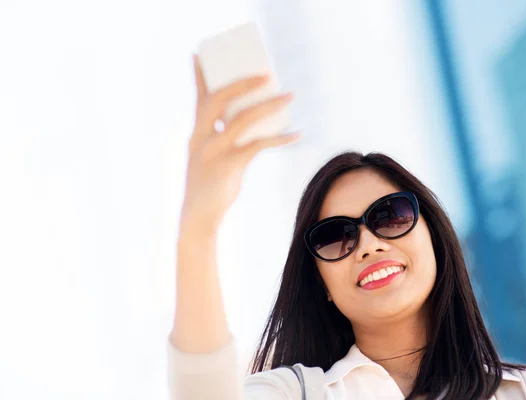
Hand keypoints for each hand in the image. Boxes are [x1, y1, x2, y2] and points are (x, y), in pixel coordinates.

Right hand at [178, 53, 300, 239]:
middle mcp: (201, 137)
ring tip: (290, 96)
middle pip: (221, 99)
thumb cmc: (208, 186)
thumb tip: (252, 123)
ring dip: (270, 105)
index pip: (198, 97)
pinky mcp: (229, 165)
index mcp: (196, 133)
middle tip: (267, 73)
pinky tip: (296, 134)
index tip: (199, 54)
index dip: (199, 75)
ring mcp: (214, 150)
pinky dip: (280, 138)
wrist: (198, 216)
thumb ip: (223, 139)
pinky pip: (259, 144)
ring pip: (244, 119)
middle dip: (244, 82)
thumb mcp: (209, 158)